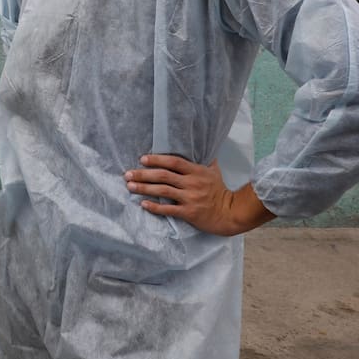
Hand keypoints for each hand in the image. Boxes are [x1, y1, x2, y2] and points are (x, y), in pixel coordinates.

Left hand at [124, 154, 275, 236]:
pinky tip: (143, 204)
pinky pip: (169, 209)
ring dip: (144, 188)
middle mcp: (192, 183)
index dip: (157, 159)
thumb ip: (204, 159)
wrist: (230, 213)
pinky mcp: (189, 213)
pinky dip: (155, 207)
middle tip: (127, 174)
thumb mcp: (214, 171)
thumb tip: (201, 145)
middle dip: (143, 174)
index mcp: (196, 171)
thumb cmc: (220, 190)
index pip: (173, 162)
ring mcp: (190, 198)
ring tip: (130, 186)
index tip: (142, 159)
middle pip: (163, 176)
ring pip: (163, 191)